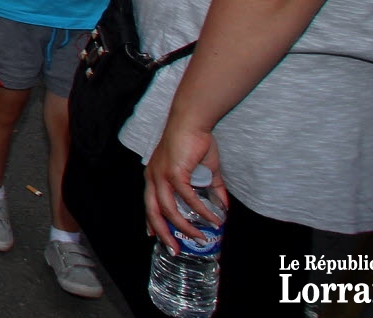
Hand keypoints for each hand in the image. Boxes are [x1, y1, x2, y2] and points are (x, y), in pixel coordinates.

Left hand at [144, 123, 227, 254]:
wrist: (192, 122)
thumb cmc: (194, 142)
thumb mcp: (204, 170)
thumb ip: (212, 189)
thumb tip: (223, 207)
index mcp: (154, 176)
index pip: (148, 204)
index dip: (151, 222)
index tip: (154, 237)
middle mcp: (153, 177)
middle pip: (153, 212)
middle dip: (163, 234)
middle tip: (175, 249)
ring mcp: (161, 175)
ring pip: (168, 210)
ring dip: (185, 227)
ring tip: (201, 237)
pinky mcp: (174, 172)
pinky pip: (187, 198)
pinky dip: (200, 211)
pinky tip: (212, 219)